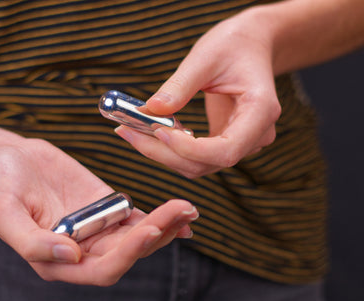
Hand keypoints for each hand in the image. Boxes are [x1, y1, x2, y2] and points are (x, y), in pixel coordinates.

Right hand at [0, 138, 196, 285]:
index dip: (128, 254)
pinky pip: (134, 217)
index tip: (149, 229)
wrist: (7, 157)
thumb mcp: (4, 211)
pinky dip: (158, 216)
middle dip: (156, 235)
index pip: (101, 269)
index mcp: (55, 261)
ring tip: (188, 209)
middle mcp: (80, 251)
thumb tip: (71, 257)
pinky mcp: (104, 207)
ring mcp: (95, 229)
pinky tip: (180, 211)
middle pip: (127, 253)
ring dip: (164, 226)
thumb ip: (31, 242)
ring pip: (136, 236)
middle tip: (181, 211)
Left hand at [115, 9, 280, 178]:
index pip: (226, 150)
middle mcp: (256, 134)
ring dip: (162, 154)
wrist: (251, 46)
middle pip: (207, 163)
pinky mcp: (225, 142)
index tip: (157, 131)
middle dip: (164, 153)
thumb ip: (180, 86)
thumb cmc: (234, 45)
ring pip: (198, 165)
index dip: (189, 149)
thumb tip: (151, 109)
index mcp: (261, 111)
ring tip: (131, 130)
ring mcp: (243, 142)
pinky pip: (195, 157)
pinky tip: (147, 133)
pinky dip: (169, 149)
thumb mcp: (205, 57)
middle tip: (128, 131)